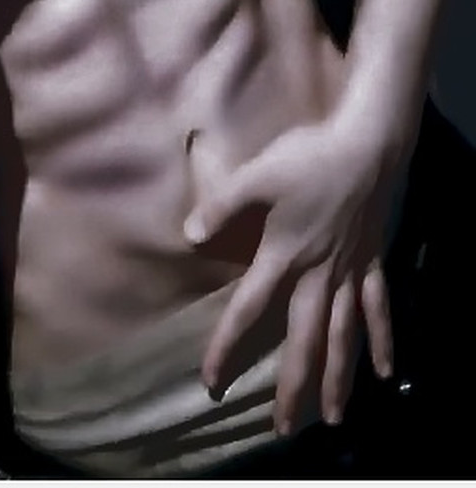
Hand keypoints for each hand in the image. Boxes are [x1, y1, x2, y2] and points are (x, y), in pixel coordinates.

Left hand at [183, 114, 403, 433]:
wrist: (366, 146)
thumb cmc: (308, 158)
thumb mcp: (257, 176)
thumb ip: (222, 207)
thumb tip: (189, 237)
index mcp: (284, 256)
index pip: (249, 311)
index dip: (227, 347)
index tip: (212, 383)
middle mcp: (318, 274)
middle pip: (304, 341)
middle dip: (293, 387)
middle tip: (284, 427)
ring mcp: (350, 271)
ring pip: (343, 336)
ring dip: (338, 378)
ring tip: (333, 418)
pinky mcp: (373, 261)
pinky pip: (378, 309)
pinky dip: (382, 341)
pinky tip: (385, 372)